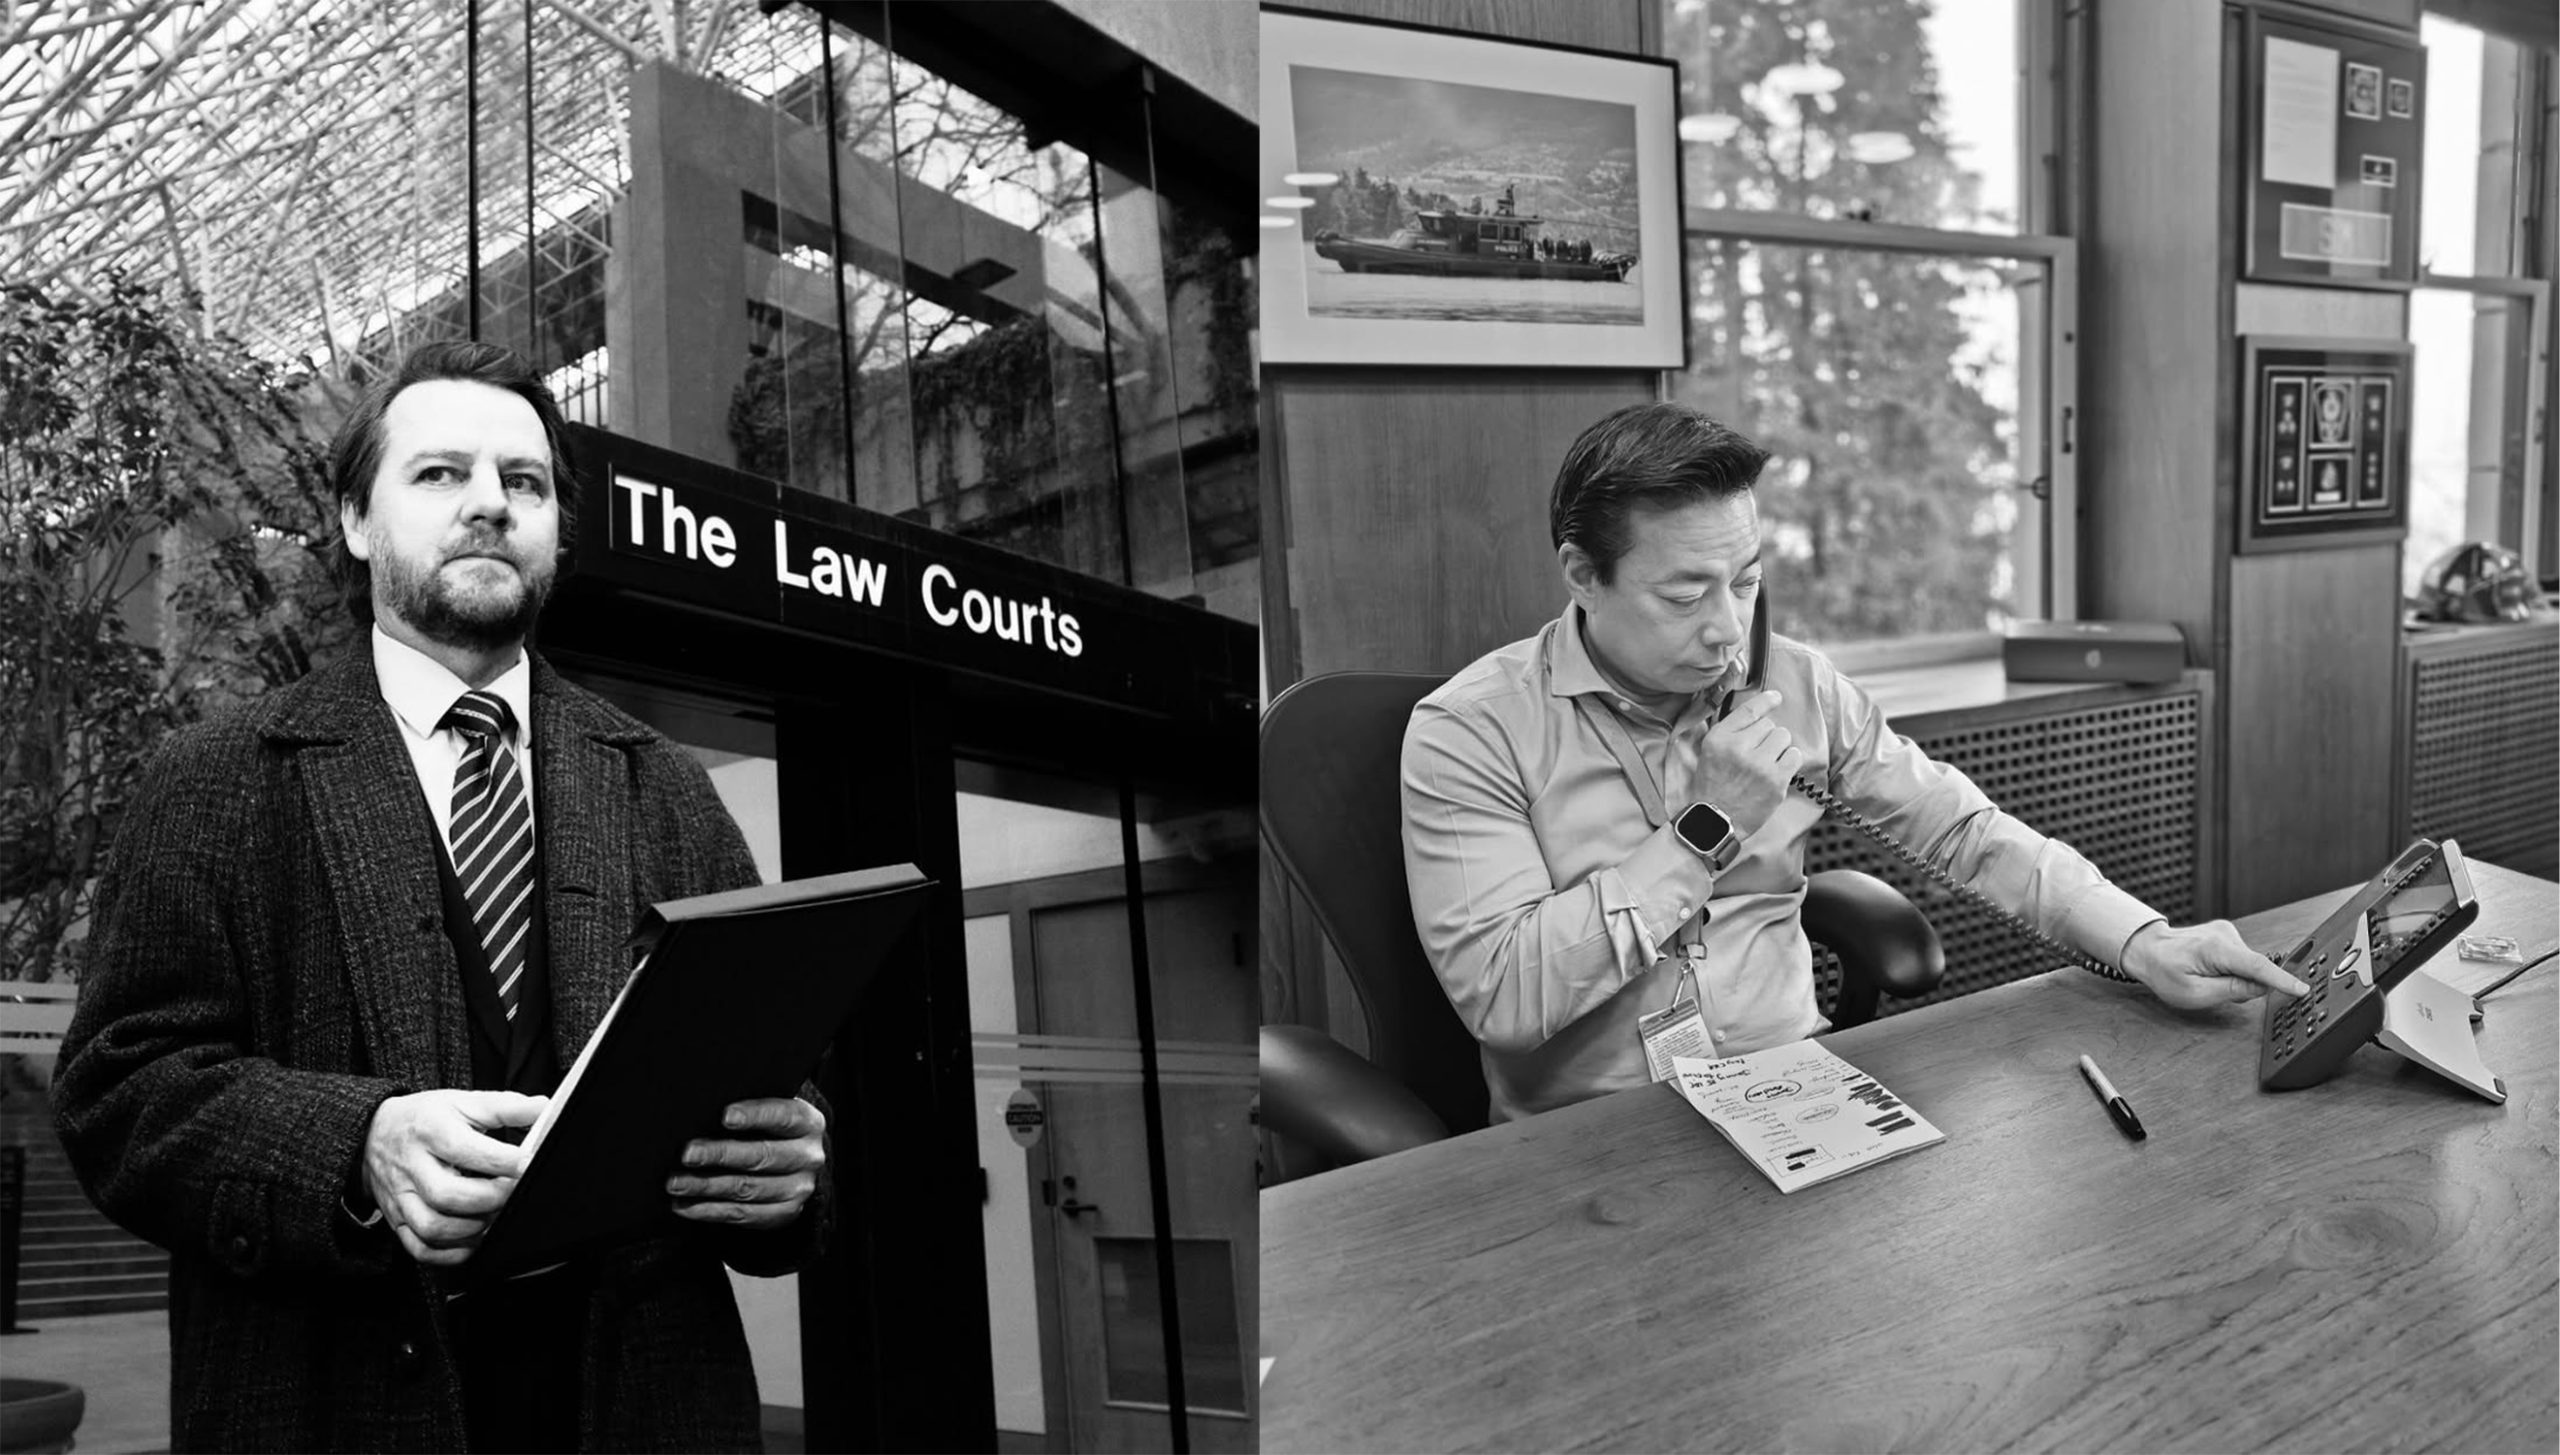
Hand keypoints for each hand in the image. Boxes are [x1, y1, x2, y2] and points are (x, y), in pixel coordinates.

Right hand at [361, 1089, 546, 1265]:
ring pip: (432, 1227)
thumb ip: (505, 1106)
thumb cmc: (426, 1118)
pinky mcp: (397, 1219)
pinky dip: (450, 1253)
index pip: (464, 1149)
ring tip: (493, 1214)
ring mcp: (401, 1196)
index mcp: (430, 1130)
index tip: (527, 1163)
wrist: (374, 1132)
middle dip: (490, 1198)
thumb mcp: (463, 1101)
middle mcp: (412, 1165)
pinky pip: (419, 1248)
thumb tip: (542, 1108)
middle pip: (447, 1195)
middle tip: (513, 1192)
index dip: (502, 1160)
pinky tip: (472, 1240)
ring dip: (471, 1229)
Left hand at [666, 1097, 826, 1229]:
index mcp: (808, 1123)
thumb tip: (702, 1110)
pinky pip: (742, 1215)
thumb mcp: (770, 1110)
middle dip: (720, 1154)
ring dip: (706, 1186)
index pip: (783, 1116)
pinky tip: (684, 1205)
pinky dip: (709, 1211)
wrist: (795, 1163)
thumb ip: (748, 1109)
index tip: (725, 1116)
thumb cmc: (769, 1128)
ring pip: (747, 1189)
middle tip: (687, 1154)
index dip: (755, 1115)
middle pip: (762, 1156)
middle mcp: (808, 1157)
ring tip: (675, 1183)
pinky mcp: (784, 1214)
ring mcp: (799, 1189)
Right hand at [1692, 689, 1803, 837]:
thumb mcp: (1709, 752)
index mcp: (1719, 738)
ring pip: (1783, 737)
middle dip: (1766, 737)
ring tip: (1766, 763)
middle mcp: (1738, 748)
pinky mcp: (1776, 780)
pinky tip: (1777, 771)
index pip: (1749, 710)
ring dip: (1778, 748)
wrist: (1716, 820)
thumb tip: (1759, 712)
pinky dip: (1788, 761)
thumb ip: (1730, 731)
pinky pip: (1794, 756)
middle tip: (1756, 754)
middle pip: (1769, 725)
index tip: (1776, 697)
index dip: (1766, 700)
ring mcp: (1759, 765)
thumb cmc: (1713, 786)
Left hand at [2123, 920, 2309, 1008]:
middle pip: (2255, 969)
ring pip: (2248, 966)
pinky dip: (2232, 970)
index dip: (2282, 980)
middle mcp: (2226, 935)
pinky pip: (2242, 960)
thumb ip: (2232, 991)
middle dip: (2243, 985)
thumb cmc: (2164, 971)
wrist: (2148, 949)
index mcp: (2217, 949)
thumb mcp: (2194, 993)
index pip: (2259, 967)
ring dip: (2235, 978)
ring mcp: (2227, 932)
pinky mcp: (2227, 935)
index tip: (2302, 989)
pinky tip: (2211, 970)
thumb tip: (2262, 987)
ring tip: (2206, 977)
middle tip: (2213, 989)